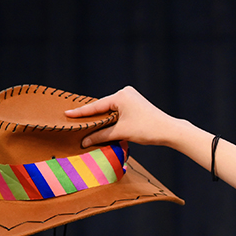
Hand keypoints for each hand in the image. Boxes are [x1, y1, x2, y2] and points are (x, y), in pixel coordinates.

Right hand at [64, 86, 180, 147]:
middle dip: (91, 116)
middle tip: (73, 121)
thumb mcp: (121, 132)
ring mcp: (132, 98)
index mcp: (121, 96)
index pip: (96, 106)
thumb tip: (84, 142)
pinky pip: (118, 111)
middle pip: (103, 107)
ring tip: (86, 125)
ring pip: (111, 110)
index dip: (81, 112)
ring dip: (102, 118)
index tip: (66, 113)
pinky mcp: (136, 104)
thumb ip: (101, 136)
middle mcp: (125, 93)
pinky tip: (103, 124)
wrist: (170, 131)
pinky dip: (111, 118)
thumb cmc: (147, 129)